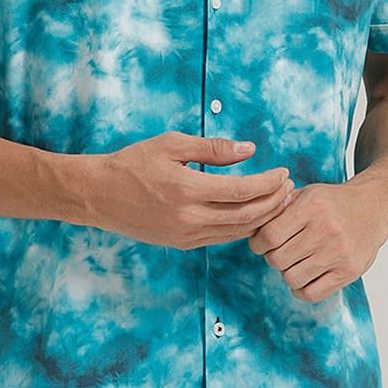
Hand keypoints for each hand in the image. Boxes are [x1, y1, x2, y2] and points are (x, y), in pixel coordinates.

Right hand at [86, 132, 293, 248]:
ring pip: (237, 232)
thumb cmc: (133, 163)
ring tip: (278, 201)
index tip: (283, 172)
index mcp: (188, 190)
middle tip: (289, 187)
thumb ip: (213, 148)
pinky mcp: (182, 243)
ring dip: (262, 217)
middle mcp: (189, 218)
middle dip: (274, 202)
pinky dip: (241, 227)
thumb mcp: (171, 144)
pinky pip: (221, 238)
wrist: (98, 195)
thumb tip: (249, 150)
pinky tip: (251, 214)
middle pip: (247, 216)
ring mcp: (186, 235)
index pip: (243, 191)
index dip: (269, 183)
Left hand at [247, 177, 387, 302]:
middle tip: (280, 251)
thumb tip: (251, 222)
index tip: (260, 243)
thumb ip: (279, 206)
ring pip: (292, 278)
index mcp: (311, 207)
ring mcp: (339, 253)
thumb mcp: (306, 193)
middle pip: (278, 259)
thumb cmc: (333, 201)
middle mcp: (325, 230)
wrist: (373, 207)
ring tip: (294, 261)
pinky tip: (304, 276)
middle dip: (272, 257)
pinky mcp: (348, 271)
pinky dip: (301, 289)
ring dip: (287, 272)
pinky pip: (312, 293)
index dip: (257, 243)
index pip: (269, 236)